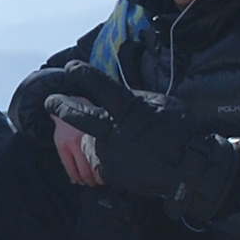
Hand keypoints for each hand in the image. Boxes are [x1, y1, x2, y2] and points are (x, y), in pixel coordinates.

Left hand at [39, 66, 239, 220]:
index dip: (84, 75)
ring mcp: (110, 153)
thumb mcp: (163, 105)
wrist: (189, 171)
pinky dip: (112, 156)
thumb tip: (121, 94)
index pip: (102, 87)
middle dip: (62, 107)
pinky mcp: (110, 172)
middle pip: (81, 117)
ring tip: (127, 144)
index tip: (71, 67)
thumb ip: (137, 99)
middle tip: (50, 102)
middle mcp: (115, 132)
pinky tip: (130, 157)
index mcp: (130, 110)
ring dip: (102, 139)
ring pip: (95, 140)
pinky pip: (103, 158)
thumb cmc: (182, 134)